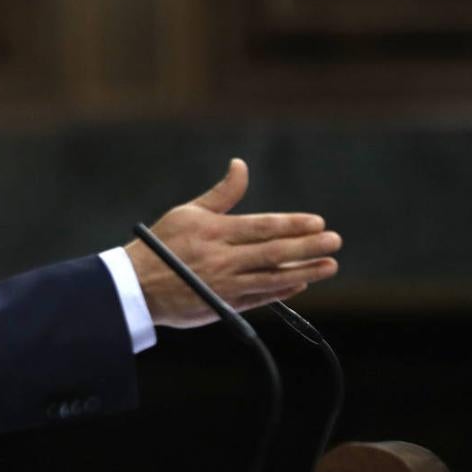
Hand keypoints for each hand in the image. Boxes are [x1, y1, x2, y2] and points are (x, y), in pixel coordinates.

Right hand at [124, 158, 339, 328]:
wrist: (137, 287)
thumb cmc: (162, 244)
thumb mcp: (189, 212)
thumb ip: (222, 193)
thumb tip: (240, 165)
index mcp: (215, 232)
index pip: (263, 227)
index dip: (293, 225)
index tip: (317, 222)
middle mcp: (223, 259)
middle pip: (274, 252)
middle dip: (308, 247)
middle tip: (334, 241)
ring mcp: (225, 285)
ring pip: (273, 278)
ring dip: (305, 272)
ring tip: (330, 265)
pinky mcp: (224, 306)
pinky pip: (260, 298)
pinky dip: (282, 291)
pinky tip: (301, 284)